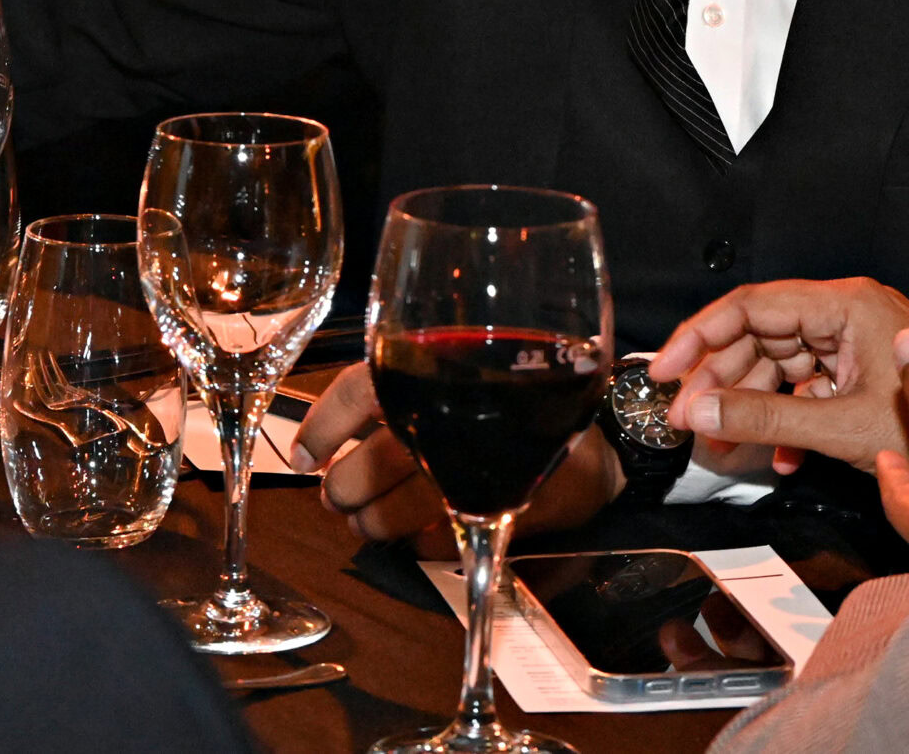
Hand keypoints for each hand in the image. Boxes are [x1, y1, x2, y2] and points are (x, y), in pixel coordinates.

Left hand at [289, 365, 621, 555]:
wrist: (604, 445)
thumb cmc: (518, 410)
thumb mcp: (465, 380)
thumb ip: (404, 393)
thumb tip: (324, 444)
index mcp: (446, 364)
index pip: (365, 386)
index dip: (325, 425)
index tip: (304, 457)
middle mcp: (465, 407)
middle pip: (375, 461)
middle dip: (345, 490)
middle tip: (341, 498)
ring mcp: (490, 460)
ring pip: (397, 512)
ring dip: (373, 525)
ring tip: (372, 521)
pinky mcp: (509, 509)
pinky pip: (436, 543)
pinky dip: (418, 543)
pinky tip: (425, 529)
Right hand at [649, 278, 908, 498]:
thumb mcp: (839, 424)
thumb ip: (764, 418)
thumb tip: (702, 412)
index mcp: (845, 305)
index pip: (751, 305)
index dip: (699, 337)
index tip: (665, 369)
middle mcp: (848, 314)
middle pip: (760, 335)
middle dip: (719, 379)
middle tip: (686, 416)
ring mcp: (856, 342)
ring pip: (780, 365)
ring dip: (751, 406)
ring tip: (724, 443)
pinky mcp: (862, 372)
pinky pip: (807, 386)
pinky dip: (788, 418)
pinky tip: (783, 455)